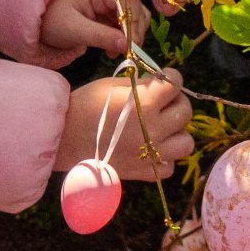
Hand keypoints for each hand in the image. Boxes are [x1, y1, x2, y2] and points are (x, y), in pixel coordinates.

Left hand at [38, 0, 148, 58]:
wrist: (35, 17)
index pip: (127, 2)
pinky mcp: (106, 6)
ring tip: (116, 53)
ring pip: (132, 14)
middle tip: (126, 54)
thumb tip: (126, 46)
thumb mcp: (74, 30)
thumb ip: (101, 36)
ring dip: (129, 33)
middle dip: (133, 31)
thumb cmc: (50, 19)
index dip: (133, 24)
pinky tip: (112, 49)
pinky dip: (122, 34)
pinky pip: (123, 19)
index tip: (131, 48)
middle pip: (133, 7)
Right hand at [56, 68, 192, 178]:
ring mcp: (149, 153)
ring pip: (185, 143)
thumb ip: (140, 85)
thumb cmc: (84, 105)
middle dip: (176, 102)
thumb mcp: (112, 85)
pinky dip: (164, 158)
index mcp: (145, 103)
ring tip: (161, 129)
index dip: (172, 78)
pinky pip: (169, 167)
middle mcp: (153, 129)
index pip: (176, 84)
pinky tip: (151, 149)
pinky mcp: (143, 172)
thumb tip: (158, 84)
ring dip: (176, 133)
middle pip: (185, 112)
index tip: (165, 79)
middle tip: (162, 102)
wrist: (63, 137)